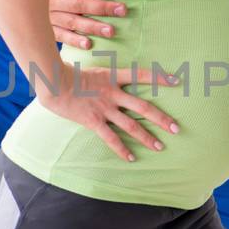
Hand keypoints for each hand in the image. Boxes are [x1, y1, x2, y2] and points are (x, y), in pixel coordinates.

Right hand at [34, 57, 180, 162]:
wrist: (52, 83)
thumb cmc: (68, 74)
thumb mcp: (92, 69)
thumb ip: (105, 76)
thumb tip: (112, 78)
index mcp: (113, 76)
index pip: (141, 74)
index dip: (159, 77)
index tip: (176, 81)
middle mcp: (112, 93)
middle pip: (143, 107)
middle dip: (161, 119)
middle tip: (176, 129)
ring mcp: (104, 108)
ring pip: (131, 125)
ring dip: (146, 137)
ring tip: (159, 147)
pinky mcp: (94, 121)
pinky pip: (111, 138)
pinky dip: (122, 149)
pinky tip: (131, 158)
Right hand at [44, 0, 127, 50]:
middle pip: (79, 4)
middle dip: (102, 7)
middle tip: (123, 9)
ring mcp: (45, 15)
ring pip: (72, 22)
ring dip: (92, 26)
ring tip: (112, 30)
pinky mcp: (43, 26)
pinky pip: (59, 35)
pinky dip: (73, 40)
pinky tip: (88, 44)